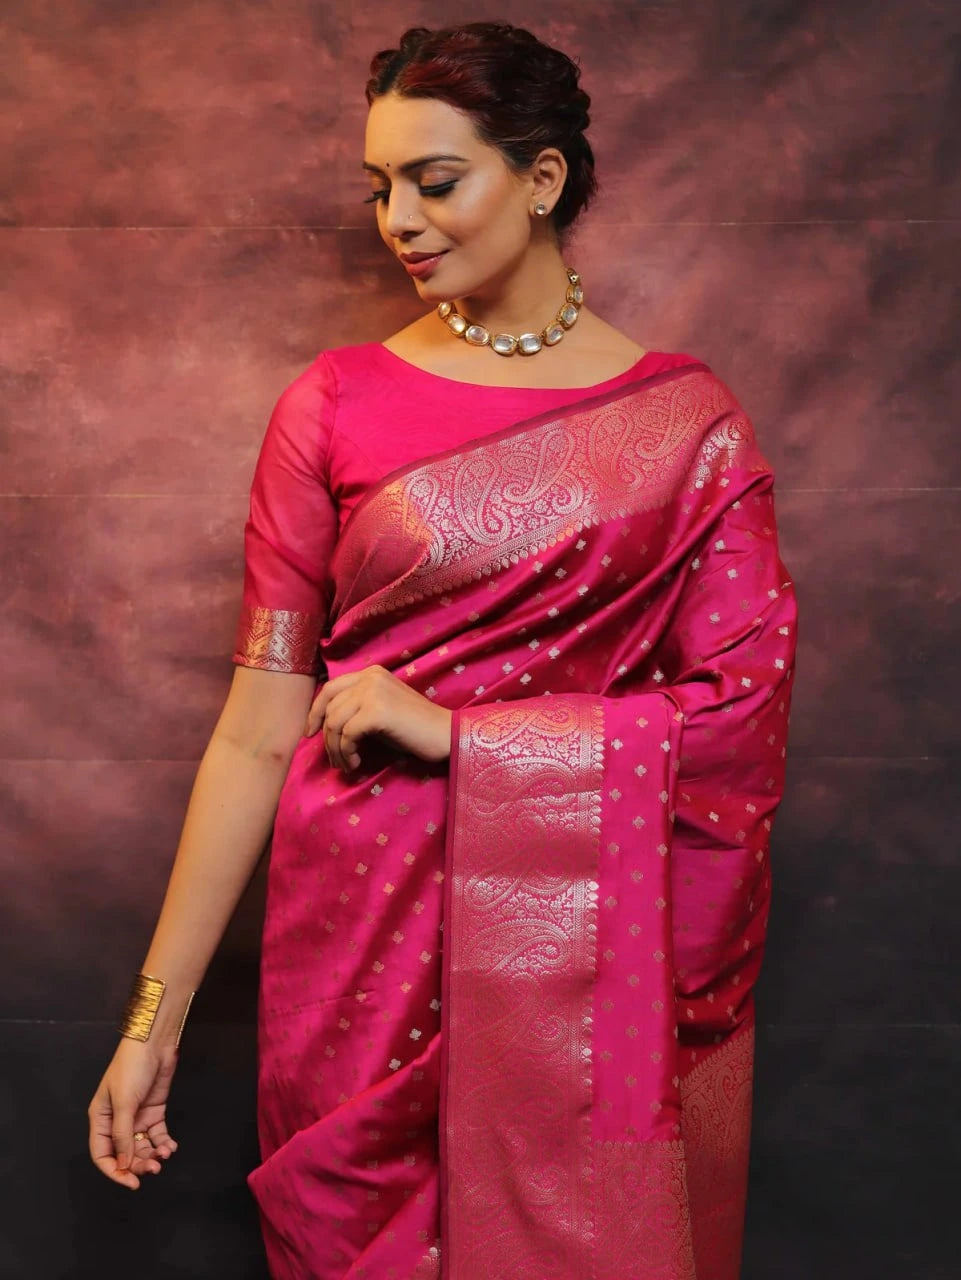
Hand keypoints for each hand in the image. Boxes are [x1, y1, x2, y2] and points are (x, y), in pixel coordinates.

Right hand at [88, 1037, 179, 1189]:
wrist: (154, 1043)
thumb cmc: (131, 1069)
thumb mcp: (124, 1102)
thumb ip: (123, 1135)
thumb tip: (124, 1164)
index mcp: (100, 1120)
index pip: (102, 1155)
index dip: (115, 1171)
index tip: (131, 1183)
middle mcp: (117, 1122)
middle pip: (124, 1154)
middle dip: (138, 1164)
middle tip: (154, 1168)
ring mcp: (136, 1117)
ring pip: (142, 1147)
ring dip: (152, 1155)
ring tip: (165, 1155)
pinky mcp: (154, 1111)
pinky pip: (157, 1135)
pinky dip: (163, 1143)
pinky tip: (171, 1147)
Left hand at [305, 664, 451, 770]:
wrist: (446, 734)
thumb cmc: (414, 728)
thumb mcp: (381, 710)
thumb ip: (356, 708)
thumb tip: (324, 726)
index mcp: (370, 673)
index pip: (329, 688)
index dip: (315, 712)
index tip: (310, 734)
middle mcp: (369, 677)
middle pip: (329, 707)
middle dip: (325, 737)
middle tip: (333, 759)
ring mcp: (373, 691)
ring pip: (335, 722)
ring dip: (336, 749)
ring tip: (347, 765)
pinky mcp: (377, 711)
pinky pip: (347, 734)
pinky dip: (347, 752)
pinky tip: (357, 763)